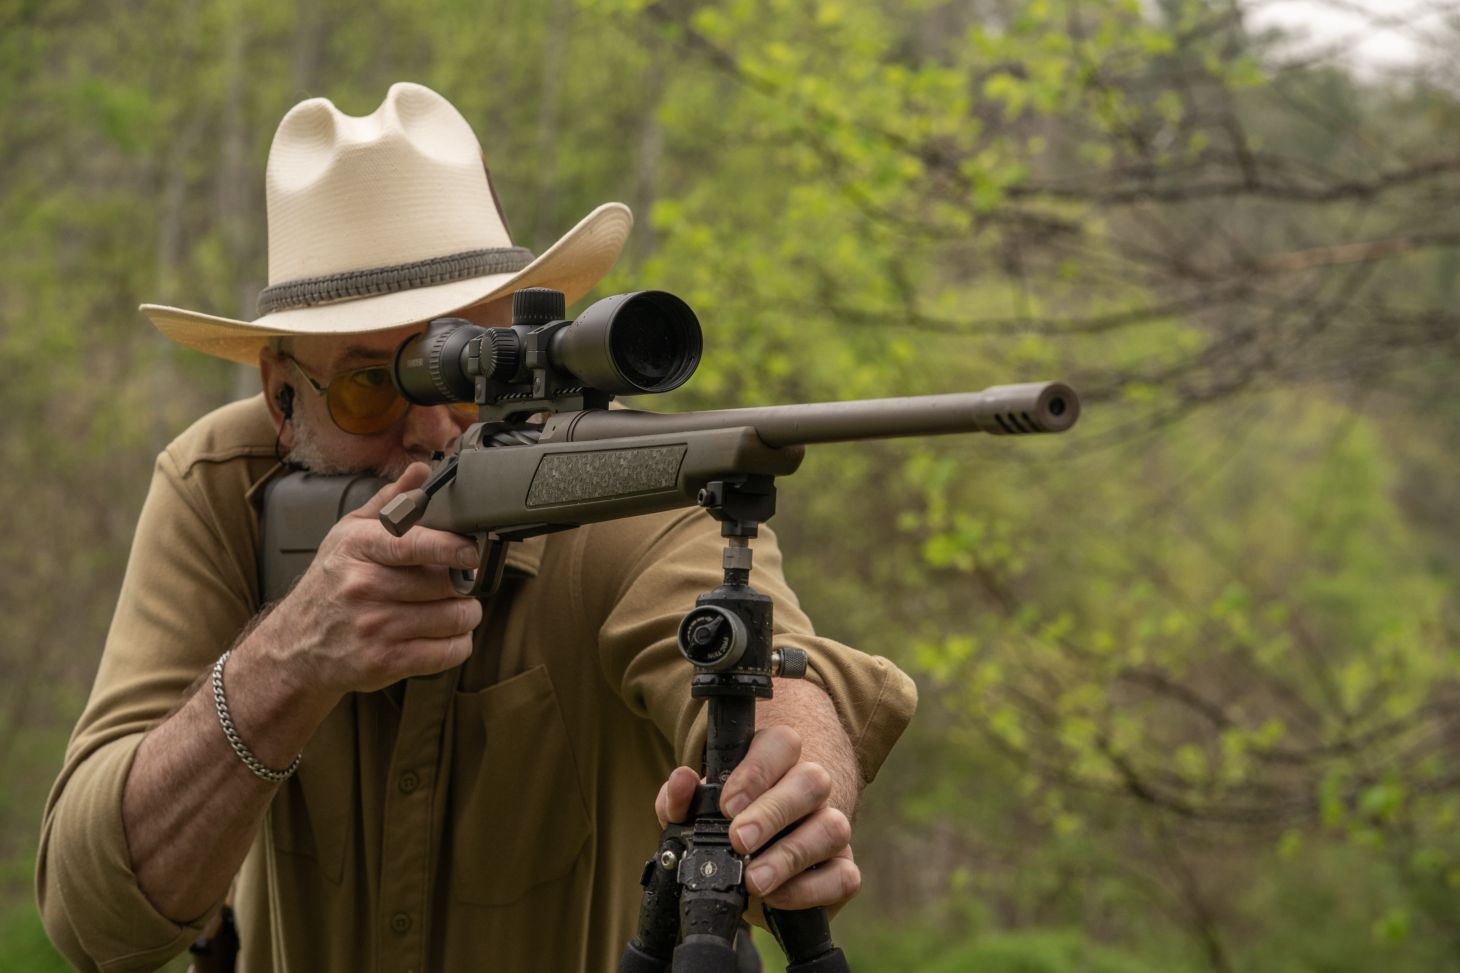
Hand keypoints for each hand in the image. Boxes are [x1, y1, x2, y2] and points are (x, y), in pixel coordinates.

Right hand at [266, 462, 481, 696]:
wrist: (296, 646)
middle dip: (464, 583)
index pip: (411, 544)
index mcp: (358, 548)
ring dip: (466, 613)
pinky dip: (459, 643)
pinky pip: (449, 652)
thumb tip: (421, 471)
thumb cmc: (329, 585)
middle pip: (445, 583)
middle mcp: (364, 587)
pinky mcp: (386, 662)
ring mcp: (375, 627)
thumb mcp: (348, 535)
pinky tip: (445, 634)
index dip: (450, 547)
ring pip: (454, 618)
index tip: (474, 549)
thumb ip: (388, 503)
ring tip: (453, 607)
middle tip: (460, 581)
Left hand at [655, 725, 859, 921]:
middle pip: (812, 781)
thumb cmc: (724, 833)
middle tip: (739, 840)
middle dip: (773, 812)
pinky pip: (844, 877)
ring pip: (833, 827)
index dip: (756, 771)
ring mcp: (831, 828)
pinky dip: (809, 890)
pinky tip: (776, 897)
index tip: (727, 806)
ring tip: (754, 879)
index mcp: (777, 762)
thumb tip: (682, 781)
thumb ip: (680, 798)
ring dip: (790, 855)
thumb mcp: (693, 814)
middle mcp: (810, 790)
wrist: (750, 876)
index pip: (781, 743)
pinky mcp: (842, 871)